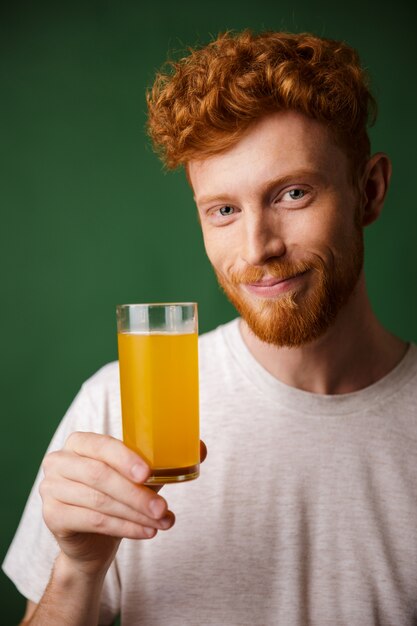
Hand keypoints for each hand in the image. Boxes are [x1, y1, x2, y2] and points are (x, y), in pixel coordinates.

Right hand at [39, 432, 206, 576]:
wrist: (92, 540)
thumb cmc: (118, 495)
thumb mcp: (140, 476)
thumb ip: (164, 460)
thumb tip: (200, 447)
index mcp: (80, 442)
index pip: (101, 446)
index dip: (125, 458)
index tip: (148, 474)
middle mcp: (60, 461)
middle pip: (100, 476)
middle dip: (136, 494)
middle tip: (163, 509)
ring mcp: (51, 489)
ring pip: (98, 501)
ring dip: (135, 514)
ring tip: (162, 522)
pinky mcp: (52, 516)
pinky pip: (92, 521)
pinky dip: (124, 528)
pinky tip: (146, 533)